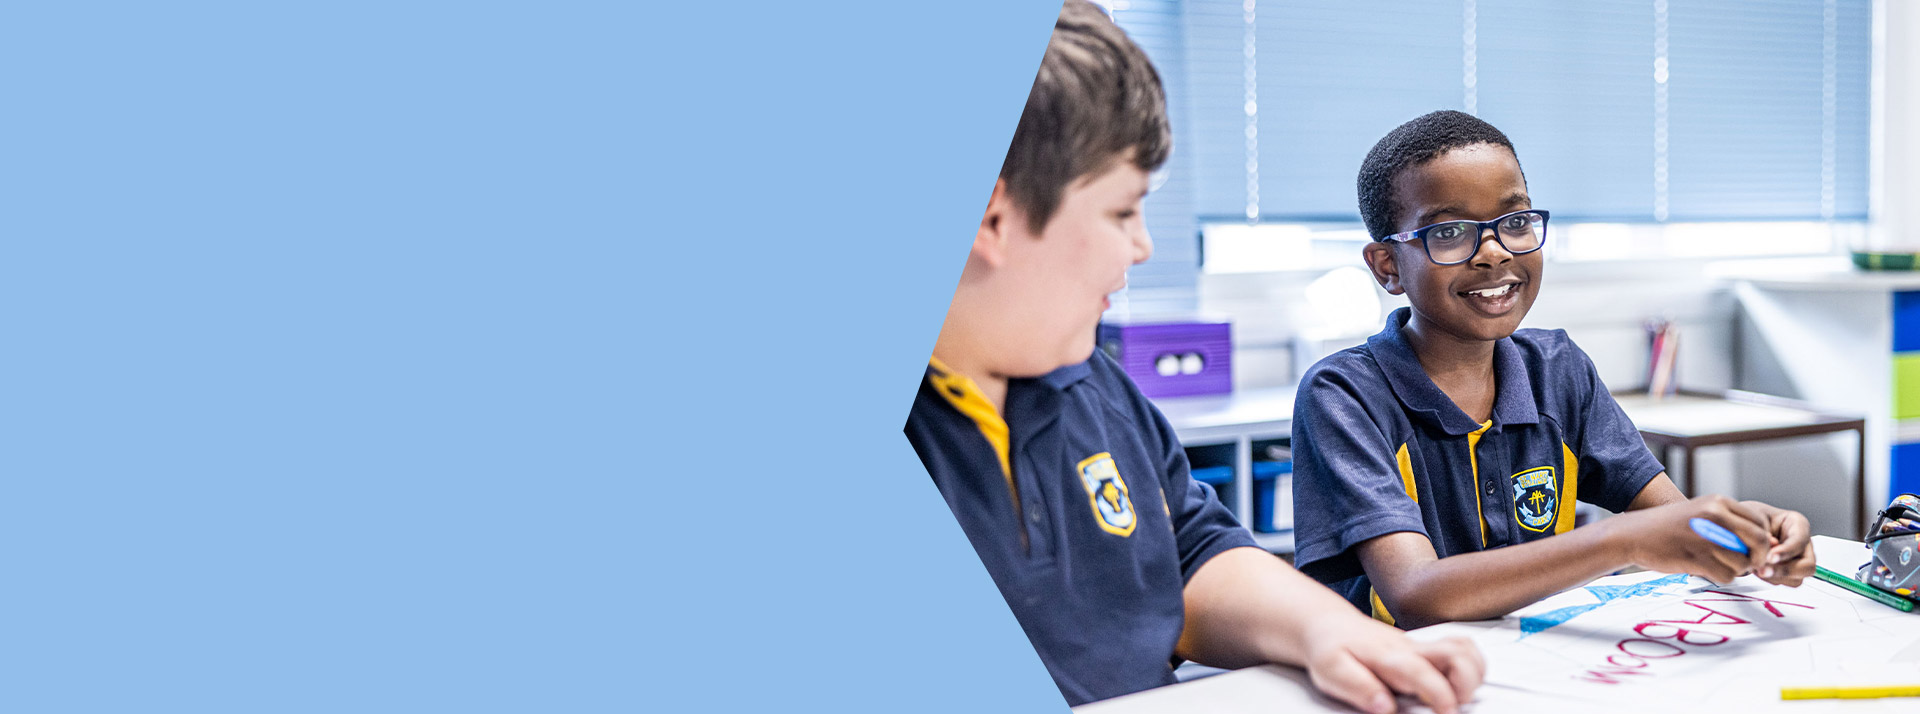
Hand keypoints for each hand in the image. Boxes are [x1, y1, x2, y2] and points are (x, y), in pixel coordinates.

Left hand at [1300, 616, 1482, 713]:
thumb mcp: (1332, 671)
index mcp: (1390, 658)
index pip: (1424, 673)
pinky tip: (1458, 684)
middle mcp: (1411, 650)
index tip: (1447, 713)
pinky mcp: (1424, 651)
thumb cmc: (1330, 648)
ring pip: (1464, 649)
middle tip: (1455, 705)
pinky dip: (1469, 666)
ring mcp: (1420, 649)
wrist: (1328, 625)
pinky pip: (1458, 650)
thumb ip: (1360, 689)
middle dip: (1468, 682)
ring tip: (1461, 696)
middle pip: (1458, 653)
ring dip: (1473, 673)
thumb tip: (1385, 707)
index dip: (1440, 695)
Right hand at [1615, 494, 1771, 583]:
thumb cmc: (1669, 527)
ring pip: (1744, 562)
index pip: (1760, 522)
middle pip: (1760, 542)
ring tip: (1715, 563)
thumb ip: (1731, 523)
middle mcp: (1716, 516)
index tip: (1754, 550)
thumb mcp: (1701, 513)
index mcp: (1718, 503)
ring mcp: (1707, 537)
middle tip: (1749, 564)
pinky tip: (1704, 569)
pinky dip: (1720, 576)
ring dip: (1735, 569)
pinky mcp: (1698, 558)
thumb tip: (1767, 543)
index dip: (1764, 540)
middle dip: (1759, 558)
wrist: (1633, 535)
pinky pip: (1727, 575)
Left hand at [1744, 500, 1814, 585]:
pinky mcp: (1787, 571)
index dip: (1786, 551)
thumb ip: (1763, 534)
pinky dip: (1769, 579)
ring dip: (1775, 576)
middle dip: (1784, 570)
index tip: (1770, 556)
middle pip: (1807, 566)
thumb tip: (1768, 552)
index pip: (1800, 540)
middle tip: (1762, 570)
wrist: (1742, 527)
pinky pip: (1784, 582)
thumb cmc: (1750, 517)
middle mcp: (1802, 544)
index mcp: (1798, 524)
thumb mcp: (1754, 518)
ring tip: (1756, 567)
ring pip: (1796, 579)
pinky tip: (1757, 569)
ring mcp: (1797, 559)